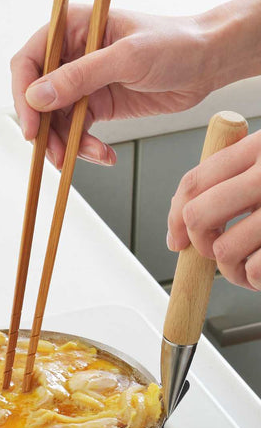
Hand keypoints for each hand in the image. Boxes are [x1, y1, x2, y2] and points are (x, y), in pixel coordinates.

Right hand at [11, 5, 215, 166]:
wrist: (208, 63)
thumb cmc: (175, 44)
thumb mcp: (126, 58)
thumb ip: (80, 76)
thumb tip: (37, 97)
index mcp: (71, 30)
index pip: (28, 62)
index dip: (24, 96)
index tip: (32, 126)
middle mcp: (70, 57)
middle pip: (38, 99)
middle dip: (46, 130)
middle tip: (56, 154)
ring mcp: (82, 84)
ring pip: (56, 121)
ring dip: (68, 144)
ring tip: (92, 155)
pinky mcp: (95, 106)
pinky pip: (77, 133)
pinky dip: (86, 148)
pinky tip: (104, 155)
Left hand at [167, 131, 260, 289]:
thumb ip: (233, 177)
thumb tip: (184, 216)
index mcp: (259, 148)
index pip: (194, 181)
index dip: (175, 216)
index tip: (175, 239)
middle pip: (198, 215)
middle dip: (198, 242)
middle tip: (212, 251)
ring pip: (222, 249)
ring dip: (229, 269)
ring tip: (245, 267)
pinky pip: (254, 269)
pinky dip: (254, 279)